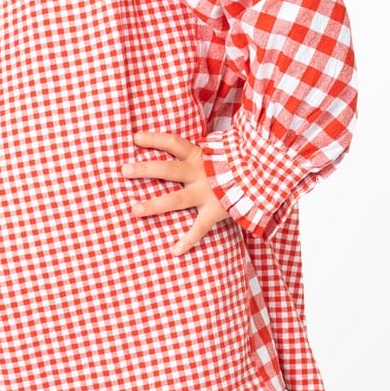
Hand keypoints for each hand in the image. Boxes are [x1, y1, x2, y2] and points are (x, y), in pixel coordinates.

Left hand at [121, 131, 231, 257]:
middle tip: (123, 170)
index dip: (154, 139)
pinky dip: (188, 240)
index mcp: (199, 155)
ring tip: (134, 210)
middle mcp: (201, 172)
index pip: (173, 142)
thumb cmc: (236, 164)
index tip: (134, 138)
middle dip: (145, 169)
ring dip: (154, 205)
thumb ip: (198, 151)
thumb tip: (177, 148)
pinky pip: (199, 228)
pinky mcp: (215, 211)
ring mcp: (207, 193)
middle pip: (168, 169)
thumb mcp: (219, 150)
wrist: (266, 176)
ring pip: (176, 199)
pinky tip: (174, 251)